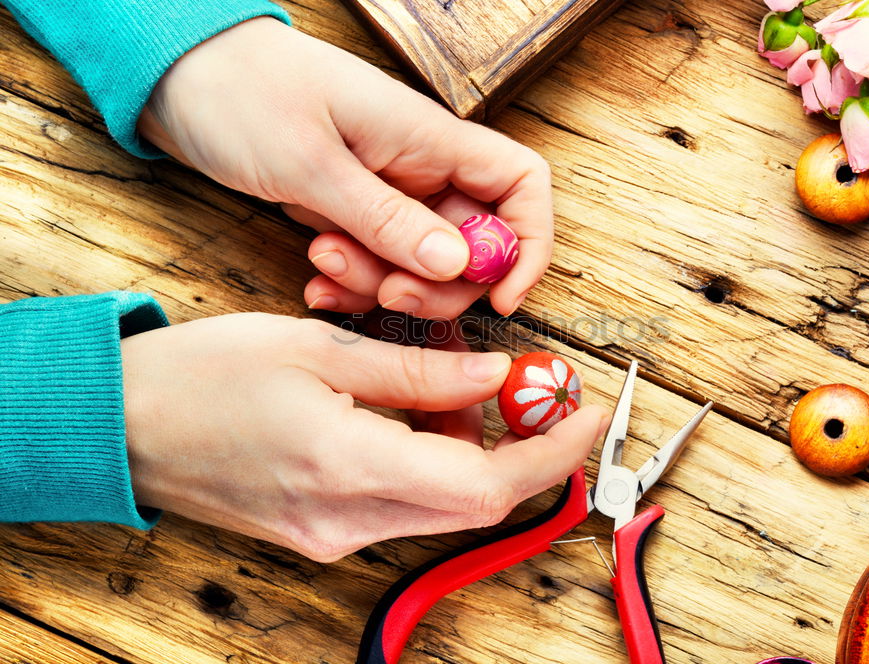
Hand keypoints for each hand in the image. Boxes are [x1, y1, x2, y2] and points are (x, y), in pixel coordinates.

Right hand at [121, 314, 607, 561]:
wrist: (122, 427)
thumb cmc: (203, 377)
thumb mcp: (318, 346)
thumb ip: (418, 369)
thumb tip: (494, 375)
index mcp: (348, 466)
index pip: (486, 482)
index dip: (548, 452)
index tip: (586, 413)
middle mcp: (349, 519)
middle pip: (474, 500)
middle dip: (518, 444)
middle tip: (527, 384)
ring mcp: (336, 534)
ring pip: (443, 500)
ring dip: (470, 445)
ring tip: (451, 376)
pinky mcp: (324, 532)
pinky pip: (405, 502)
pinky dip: (431, 457)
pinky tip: (414, 406)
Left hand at [138, 18, 553, 318]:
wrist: (179, 77)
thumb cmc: (244, 93)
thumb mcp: (312, 163)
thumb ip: (386, 219)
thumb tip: (460, 265)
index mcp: (427, 138)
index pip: (520, 185)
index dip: (527, 243)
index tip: (501, 294)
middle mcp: (419, 166)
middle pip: (475, 244)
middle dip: (437, 285)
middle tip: (385, 295)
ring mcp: (387, 191)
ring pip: (420, 263)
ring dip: (381, 283)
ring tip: (322, 265)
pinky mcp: (353, 211)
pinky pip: (377, 263)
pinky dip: (353, 281)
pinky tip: (315, 279)